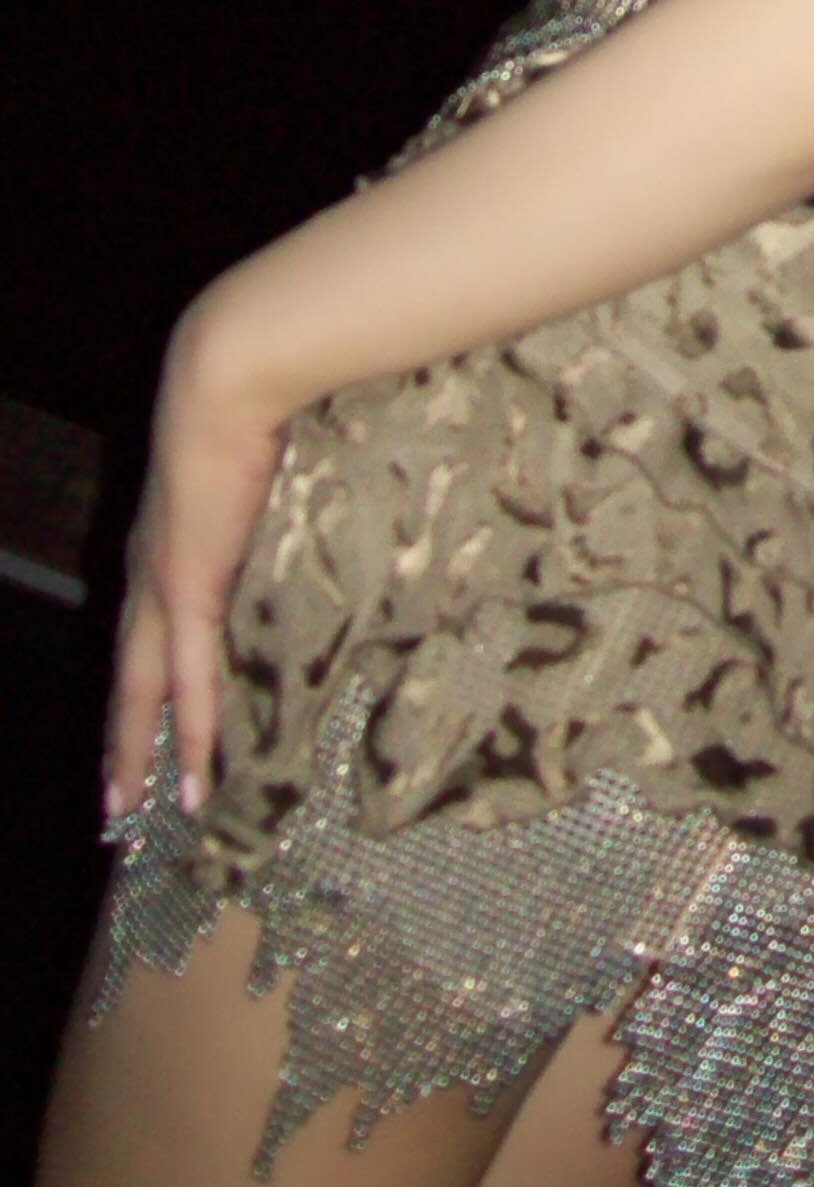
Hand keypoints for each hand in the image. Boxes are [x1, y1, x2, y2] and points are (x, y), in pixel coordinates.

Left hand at [104, 304, 288, 822]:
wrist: (228, 377)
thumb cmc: (259, 401)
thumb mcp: (268, 461)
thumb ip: (283, 495)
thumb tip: (325, 501)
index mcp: (167, 539)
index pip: (150, 626)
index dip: (142, 678)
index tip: (141, 719)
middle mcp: (150, 570)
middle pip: (129, 672)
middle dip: (119, 736)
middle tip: (115, 799)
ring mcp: (161, 583)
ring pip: (140, 689)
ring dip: (133, 750)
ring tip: (128, 809)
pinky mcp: (187, 589)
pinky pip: (190, 680)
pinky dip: (188, 733)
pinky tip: (191, 780)